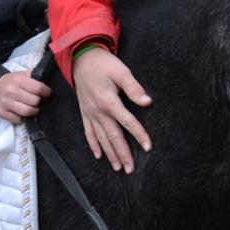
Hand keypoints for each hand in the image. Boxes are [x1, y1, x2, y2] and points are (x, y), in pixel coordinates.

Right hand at [0, 71, 51, 122]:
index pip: (39, 88)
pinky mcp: (1, 112)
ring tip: (31, 106)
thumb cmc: (12, 81)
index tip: (46, 93)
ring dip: (32, 110)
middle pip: (35, 101)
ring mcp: (5, 103)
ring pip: (28, 112)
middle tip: (36, 100)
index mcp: (18, 80)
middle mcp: (11, 92)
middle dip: (38, 101)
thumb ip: (35, 79)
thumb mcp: (23, 75)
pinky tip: (20, 111)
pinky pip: (18, 120)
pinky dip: (21, 117)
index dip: (46, 92)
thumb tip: (48, 89)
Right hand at [72, 48, 152, 173]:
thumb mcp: (122, 72)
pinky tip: (98, 155)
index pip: (128, 122)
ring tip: (118, 167)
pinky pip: (88, 132)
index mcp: (109, 102)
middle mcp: (98, 111)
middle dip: (122, 154)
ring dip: (109, 154)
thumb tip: (147, 102)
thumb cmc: (104, 64)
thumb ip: (134, 88)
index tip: (148, 147)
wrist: (81, 59)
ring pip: (100, 138)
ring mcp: (90, 114)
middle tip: (130, 169)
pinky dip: (93, 145)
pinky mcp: (84, 113)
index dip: (139, 135)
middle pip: (113, 136)